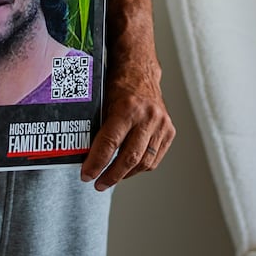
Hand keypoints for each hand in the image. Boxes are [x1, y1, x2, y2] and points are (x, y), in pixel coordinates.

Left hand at [81, 54, 174, 190]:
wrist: (141, 71)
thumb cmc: (118, 85)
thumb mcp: (102, 103)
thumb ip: (98, 129)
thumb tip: (85, 156)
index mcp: (128, 108)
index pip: (109, 144)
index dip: (96, 163)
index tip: (86, 175)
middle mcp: (148, 117)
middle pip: (129, 158)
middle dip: (111, 175)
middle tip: (98, 183)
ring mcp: (161, 124)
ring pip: (144, 162)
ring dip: (126, 174)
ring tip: (112, 177)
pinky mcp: (169, 130)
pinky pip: (155, 158)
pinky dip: (141, 166)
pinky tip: (128, 168)